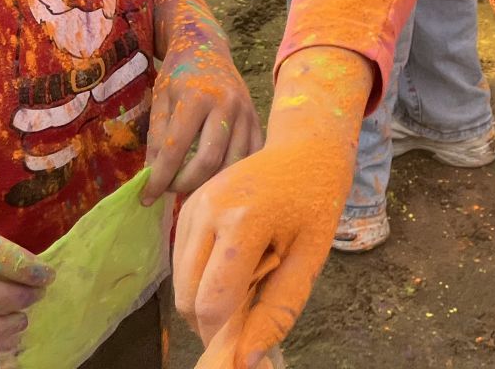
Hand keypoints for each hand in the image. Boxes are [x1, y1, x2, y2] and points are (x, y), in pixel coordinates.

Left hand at [142, 39, 262, 199]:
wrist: (207, 47)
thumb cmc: (179, 73)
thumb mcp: (160, 99)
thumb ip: (156, 138)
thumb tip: (153, 177)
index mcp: (197, 96)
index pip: (176, 149)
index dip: (159, 178)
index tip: (146, 196)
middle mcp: (227, 104)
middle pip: (209, 161)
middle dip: (186, 184)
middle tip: (169, 190)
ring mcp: (246, 113)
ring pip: (232, 164)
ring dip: (209, 183)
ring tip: (189, 186)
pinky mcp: (257, 120)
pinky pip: (249, 157)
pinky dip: (232, 174)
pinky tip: (214, 178)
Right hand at [175, 138, 355, 367]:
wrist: (304, 147)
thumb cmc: (316, 201)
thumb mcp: (310, 258)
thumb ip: (277, 311)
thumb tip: (245, 361)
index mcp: (244, 220)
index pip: (212, 302)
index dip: (225, 334)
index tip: (247, 344)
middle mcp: (208, 209)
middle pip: (186, 297)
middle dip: (212, 320)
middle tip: (251, 311)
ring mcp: (193, 203)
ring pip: (179, 282)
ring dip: (205, 298)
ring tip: (247, 281)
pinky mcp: (188, 204)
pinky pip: (181, 260)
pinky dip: (201, 276)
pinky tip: (234, 263)